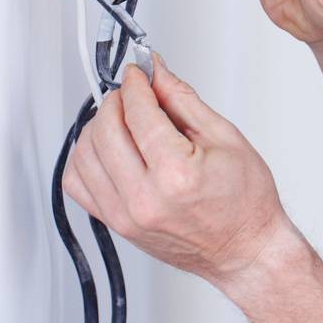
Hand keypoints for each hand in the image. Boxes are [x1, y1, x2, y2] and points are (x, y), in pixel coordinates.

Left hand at [63, 60, 296, 290]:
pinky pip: (78, 185)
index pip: (138, 113)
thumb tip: (157, 72)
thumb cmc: (245, 202)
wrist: (244, 250)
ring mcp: (125, 216)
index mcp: (176, 175)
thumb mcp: (225, 137)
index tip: (140, 73)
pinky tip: (108, 149)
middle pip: (105, 130)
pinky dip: (85, 158)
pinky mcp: (117, 226)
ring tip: (121, 120)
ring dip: (97, 127)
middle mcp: (144, 199)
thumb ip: (182, 100)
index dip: (137, 83)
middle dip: (117, 101)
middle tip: (133, 93)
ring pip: (84, 155)